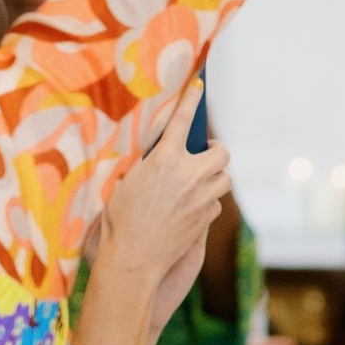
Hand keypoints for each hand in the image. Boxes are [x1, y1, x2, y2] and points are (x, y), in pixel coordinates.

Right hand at [94, 109, 231, 330]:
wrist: (132, 259)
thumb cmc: (119, 221)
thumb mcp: (125, 182)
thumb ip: (146, 164)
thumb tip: (156, 154)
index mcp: (165, 160)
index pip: (182, 120)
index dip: (191, 100)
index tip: (198, 85)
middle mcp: (190, 175)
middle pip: (221, 152)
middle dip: (215, 151)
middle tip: (203, 154)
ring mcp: (201, 198)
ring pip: (225, 178)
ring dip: (215, 176)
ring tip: (199, 180)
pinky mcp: (205, 218)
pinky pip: (216, 203)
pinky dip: (208, 201)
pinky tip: (192, 207)